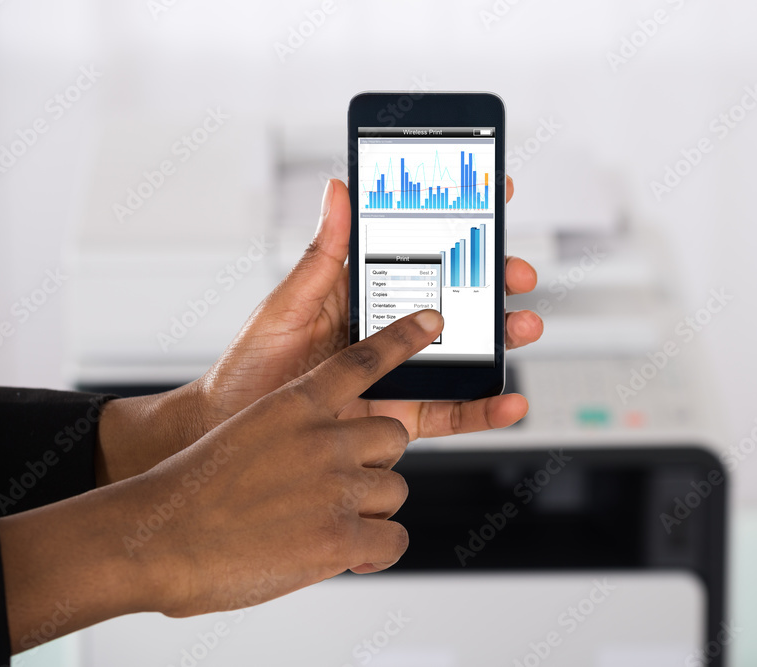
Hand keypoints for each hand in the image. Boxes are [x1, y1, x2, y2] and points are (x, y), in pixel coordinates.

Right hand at [0, 310, 447, 648]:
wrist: (158, 538)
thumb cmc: (192, 491)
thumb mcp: (245, 436)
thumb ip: (292, 434)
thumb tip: (326, 446)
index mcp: (296, 404)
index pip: (364, 359)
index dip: (402, 339)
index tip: (431, 322)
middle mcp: (324, 438)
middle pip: (391, 435)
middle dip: (372, 461)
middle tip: (335, 484)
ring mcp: (336, 486)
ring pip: (394, 488)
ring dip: (368, 508)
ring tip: (321, 523)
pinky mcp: (341, 536)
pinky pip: (394, 538)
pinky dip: (378, 550)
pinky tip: (348, 555)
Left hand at [97, 177, 542, 484]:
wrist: (232, 435)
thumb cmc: (252, 366)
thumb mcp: (285, 304)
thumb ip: (321, 256)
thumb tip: (338, 191)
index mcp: (360, 292)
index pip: (416, 250)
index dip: (457, 223)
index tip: (491, 195)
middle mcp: (385, 330)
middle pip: (453, 300)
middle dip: (493, 282)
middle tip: (515, 272)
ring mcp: (397, 373)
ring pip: (461, 353)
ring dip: (500, 340)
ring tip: (524, 327)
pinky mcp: (399, 416)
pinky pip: (449, 412)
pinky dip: (483, 409)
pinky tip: (509, 401)